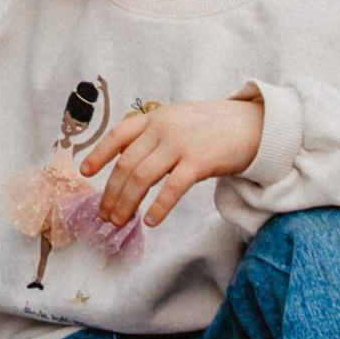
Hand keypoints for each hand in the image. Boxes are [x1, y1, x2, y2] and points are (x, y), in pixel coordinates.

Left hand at [79, 93, 263, 227]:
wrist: (254, 125)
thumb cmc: (215, 128)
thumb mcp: (180, 122)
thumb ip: (156, 138)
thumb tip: (131, 165)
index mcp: (156, 118)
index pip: (118, 134)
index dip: (99, 154)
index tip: (85, 172)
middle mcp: (163, 128)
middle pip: (126, 164)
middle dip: (112, 192)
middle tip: (105, 214)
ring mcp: (181, 143)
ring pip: (142, 177)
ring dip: (126, 202)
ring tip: (119, 221)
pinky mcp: (200, 160)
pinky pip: (172, 187)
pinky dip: (158, 206)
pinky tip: (151, 220)